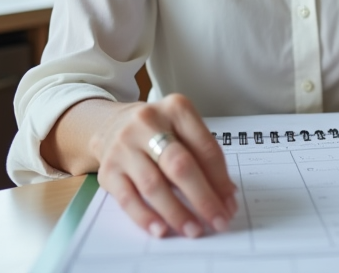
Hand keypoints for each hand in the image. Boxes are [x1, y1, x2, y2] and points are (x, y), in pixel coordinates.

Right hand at [90, 94, 236, 237]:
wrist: (111, 125)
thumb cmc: (158, 131)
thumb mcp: (183, 130)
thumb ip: (204, 158)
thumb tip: (225, 196)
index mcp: (176, 109)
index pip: (205, 148)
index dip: (220, 179)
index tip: (229, 204)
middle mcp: (148, 123)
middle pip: (180, 165)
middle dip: (202, 198)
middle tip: (218, 221)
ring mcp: (124, 146)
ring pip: (153, 185)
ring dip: (177, 212)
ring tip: (194, 230)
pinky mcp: (108, 170)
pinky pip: (128, 198)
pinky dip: (146, 217)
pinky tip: (161, 230)